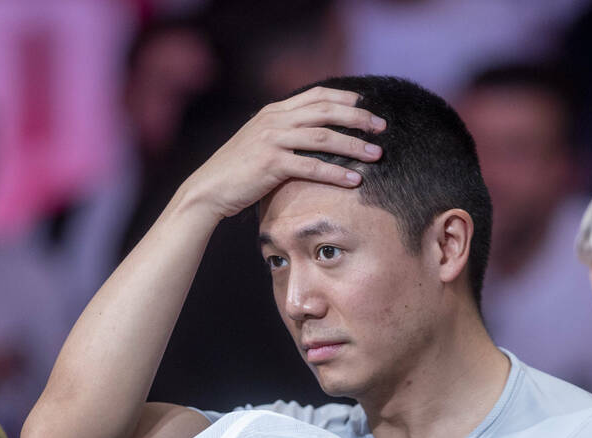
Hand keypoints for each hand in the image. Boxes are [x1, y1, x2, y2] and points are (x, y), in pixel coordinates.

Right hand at [180, 86, 385, 219]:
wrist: (209, 188)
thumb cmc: (237, 171)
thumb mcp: (259, 142)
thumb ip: (283, 133)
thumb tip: (311, 136)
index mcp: (273, 112)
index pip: (316, 95)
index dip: (344, 99)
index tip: (366, 106)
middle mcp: (274, 120)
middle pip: (325, 111)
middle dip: (358, 117)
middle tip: (382, 127)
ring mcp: (273, 140)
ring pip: (323, 136)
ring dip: (354, 145)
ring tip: (377, 154)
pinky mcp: (272, 164)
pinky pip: (312, 166)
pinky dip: (337, 172)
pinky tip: (355, 180)